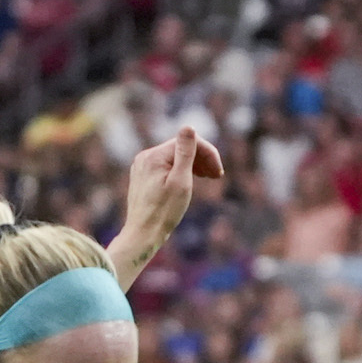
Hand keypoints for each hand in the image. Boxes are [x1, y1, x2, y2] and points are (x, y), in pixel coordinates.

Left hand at [109, 127, 223, 288]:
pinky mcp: (142, 177)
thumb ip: (186, 153)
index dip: (207, 154)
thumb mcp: (180, 181)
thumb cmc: (164, 212)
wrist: (142, 235)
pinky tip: (190, 181)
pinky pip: (165, 167)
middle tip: (217, 176)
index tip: (219, 173)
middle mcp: (145, 157)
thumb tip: (189, 127)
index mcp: (155, 156)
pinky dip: (180, 171)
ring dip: (193, 165)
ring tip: (208, 178)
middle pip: (180, 149)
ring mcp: (142, 167)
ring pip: (173, 158)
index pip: (187, 143)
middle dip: (201, 159)